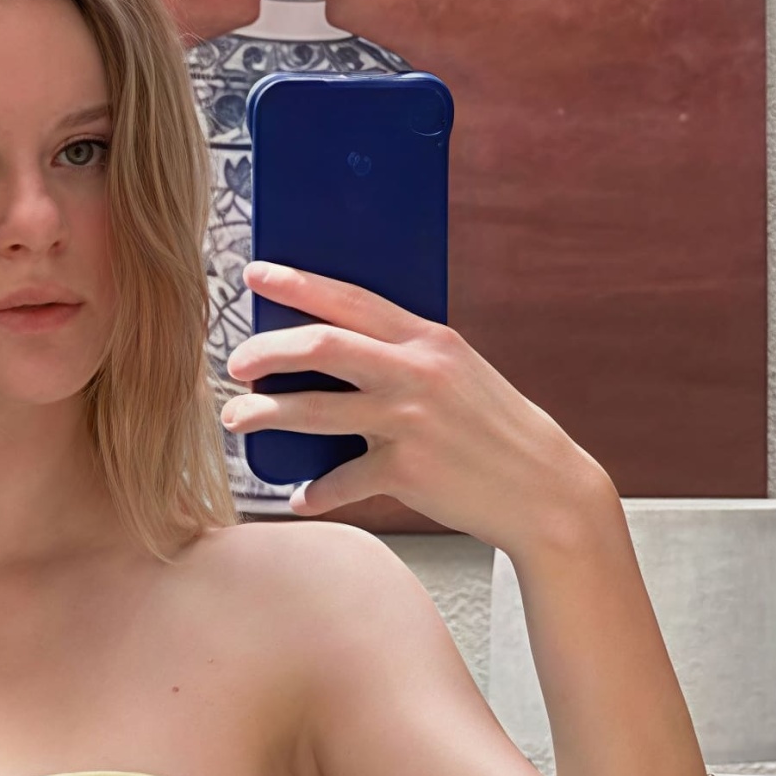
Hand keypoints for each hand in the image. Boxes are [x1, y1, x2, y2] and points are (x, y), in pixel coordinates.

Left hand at [221, 260, 610, 555]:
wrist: (541, 488)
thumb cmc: (494, 430)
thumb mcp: (457, 374)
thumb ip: (406, 358)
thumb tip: (343, 352)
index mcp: (428, 339)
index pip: (351, 300)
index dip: (298, 284)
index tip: (256, 276)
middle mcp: (416, 372)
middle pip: (323, 346)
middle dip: (267, 350)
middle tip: (235, 363)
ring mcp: (409, 421)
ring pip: (317, 410)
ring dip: (266, 414)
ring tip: (235, 418)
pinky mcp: (406, 471)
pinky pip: (342, 481)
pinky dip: (316, 494)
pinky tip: (301, 499)